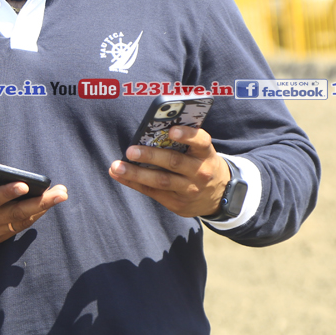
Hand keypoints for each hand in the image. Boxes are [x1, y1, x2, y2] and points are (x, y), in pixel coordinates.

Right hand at [0, 136, 67, 244]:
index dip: (8, 193)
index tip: (25, 185)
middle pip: (13, 214)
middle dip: (39, 203)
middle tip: (60, 192)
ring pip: (17, 223)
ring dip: (40, 211)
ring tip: (57, 197)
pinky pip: (14, 230)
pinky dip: (30, 219)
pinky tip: (43, 207)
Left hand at [108, 126, 229, 217]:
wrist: (219, 196)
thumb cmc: (200, 164)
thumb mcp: (201, 152)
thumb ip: (184, 142)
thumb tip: (150, 130)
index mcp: (206, 154)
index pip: (200, 141)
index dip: (187, 135)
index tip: (171, 131)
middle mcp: (200, 172)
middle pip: (174, 162)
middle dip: (151, 156)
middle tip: (130, 150)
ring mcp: (189, 190)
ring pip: (160, 181)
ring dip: (136, 173)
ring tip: (116, 166)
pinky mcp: (178, 203)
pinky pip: (153, 192)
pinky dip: (134, 183)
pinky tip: (119, 175)